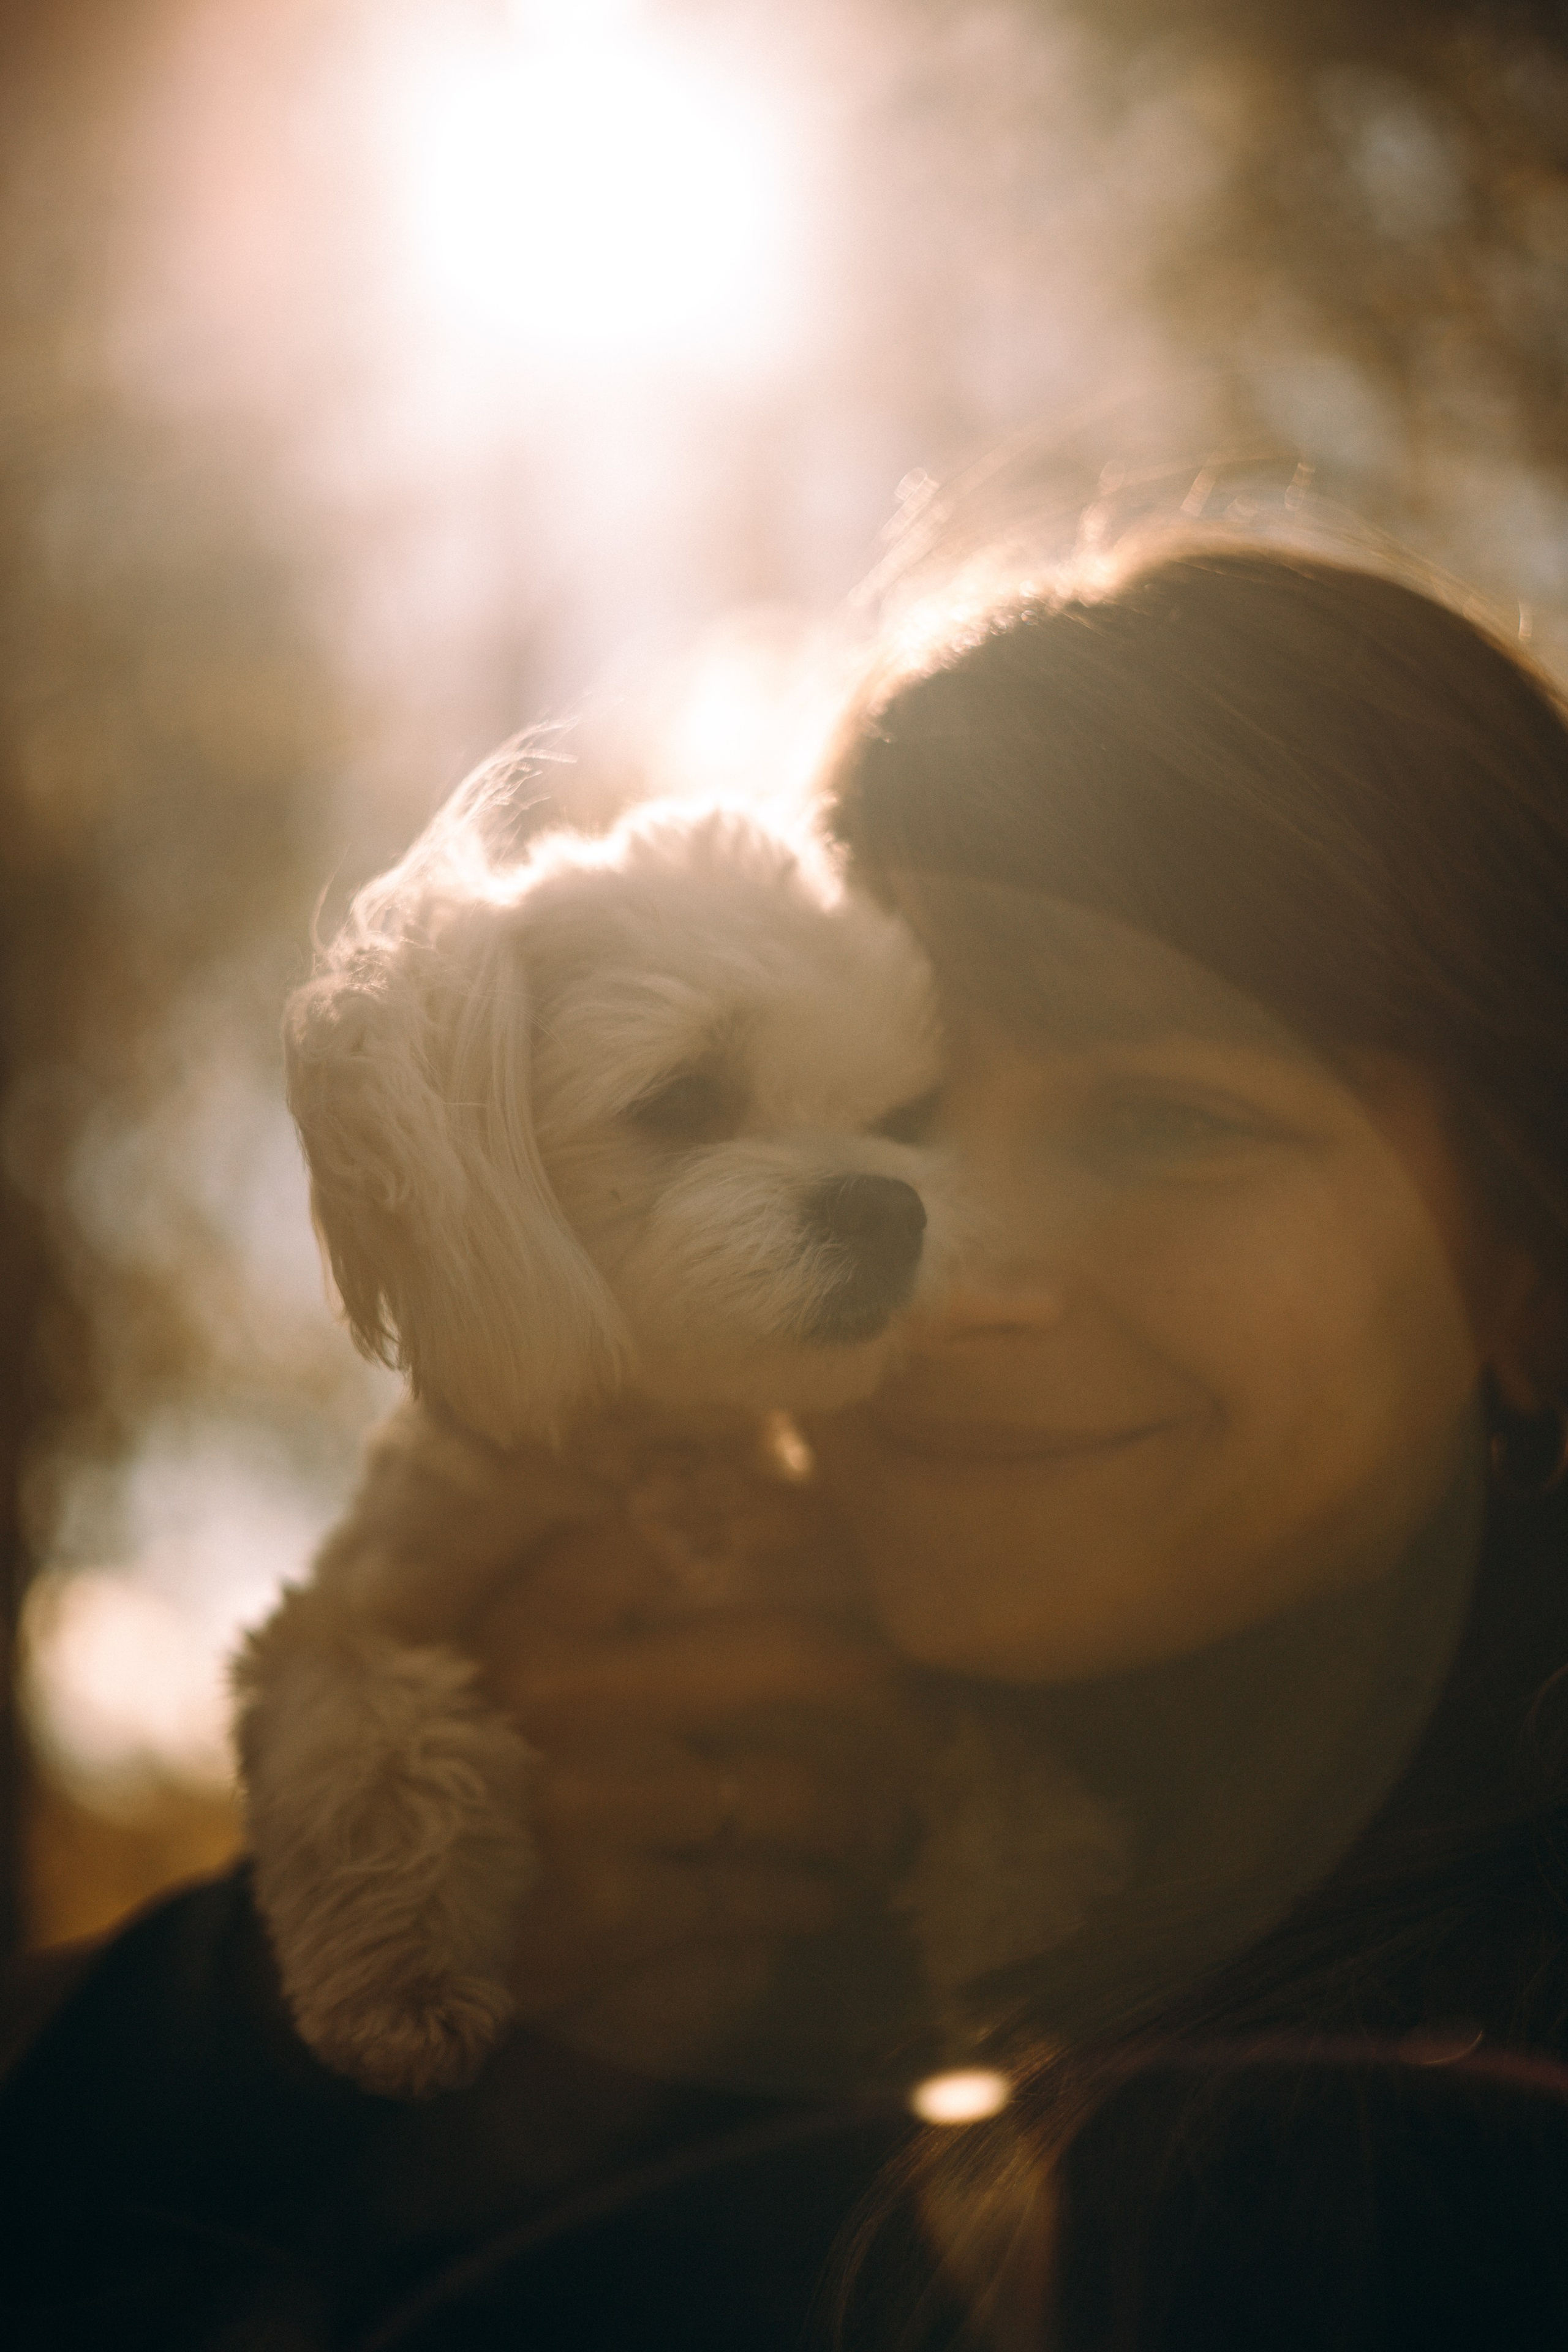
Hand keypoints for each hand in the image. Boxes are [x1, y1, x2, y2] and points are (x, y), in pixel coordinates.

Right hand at [473, 1516, 927, 2078]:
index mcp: (535, 1605)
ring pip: (797, 1790)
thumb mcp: (503, 1642)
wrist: (365, 1931)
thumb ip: (604, 1570)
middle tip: (907, 1705)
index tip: (857, 1583)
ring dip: (866, 1809)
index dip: (810, 1552)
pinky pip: (757, 1894)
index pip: (717, 1539)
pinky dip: (812, 1896)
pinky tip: (828, 1891)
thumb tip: (751, 1493)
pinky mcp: (603, 1915)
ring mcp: (582, 1804)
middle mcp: (554, 1691)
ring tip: (886, 1812)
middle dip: (878, 1687)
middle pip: (795, 1658)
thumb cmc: (458, 1766)